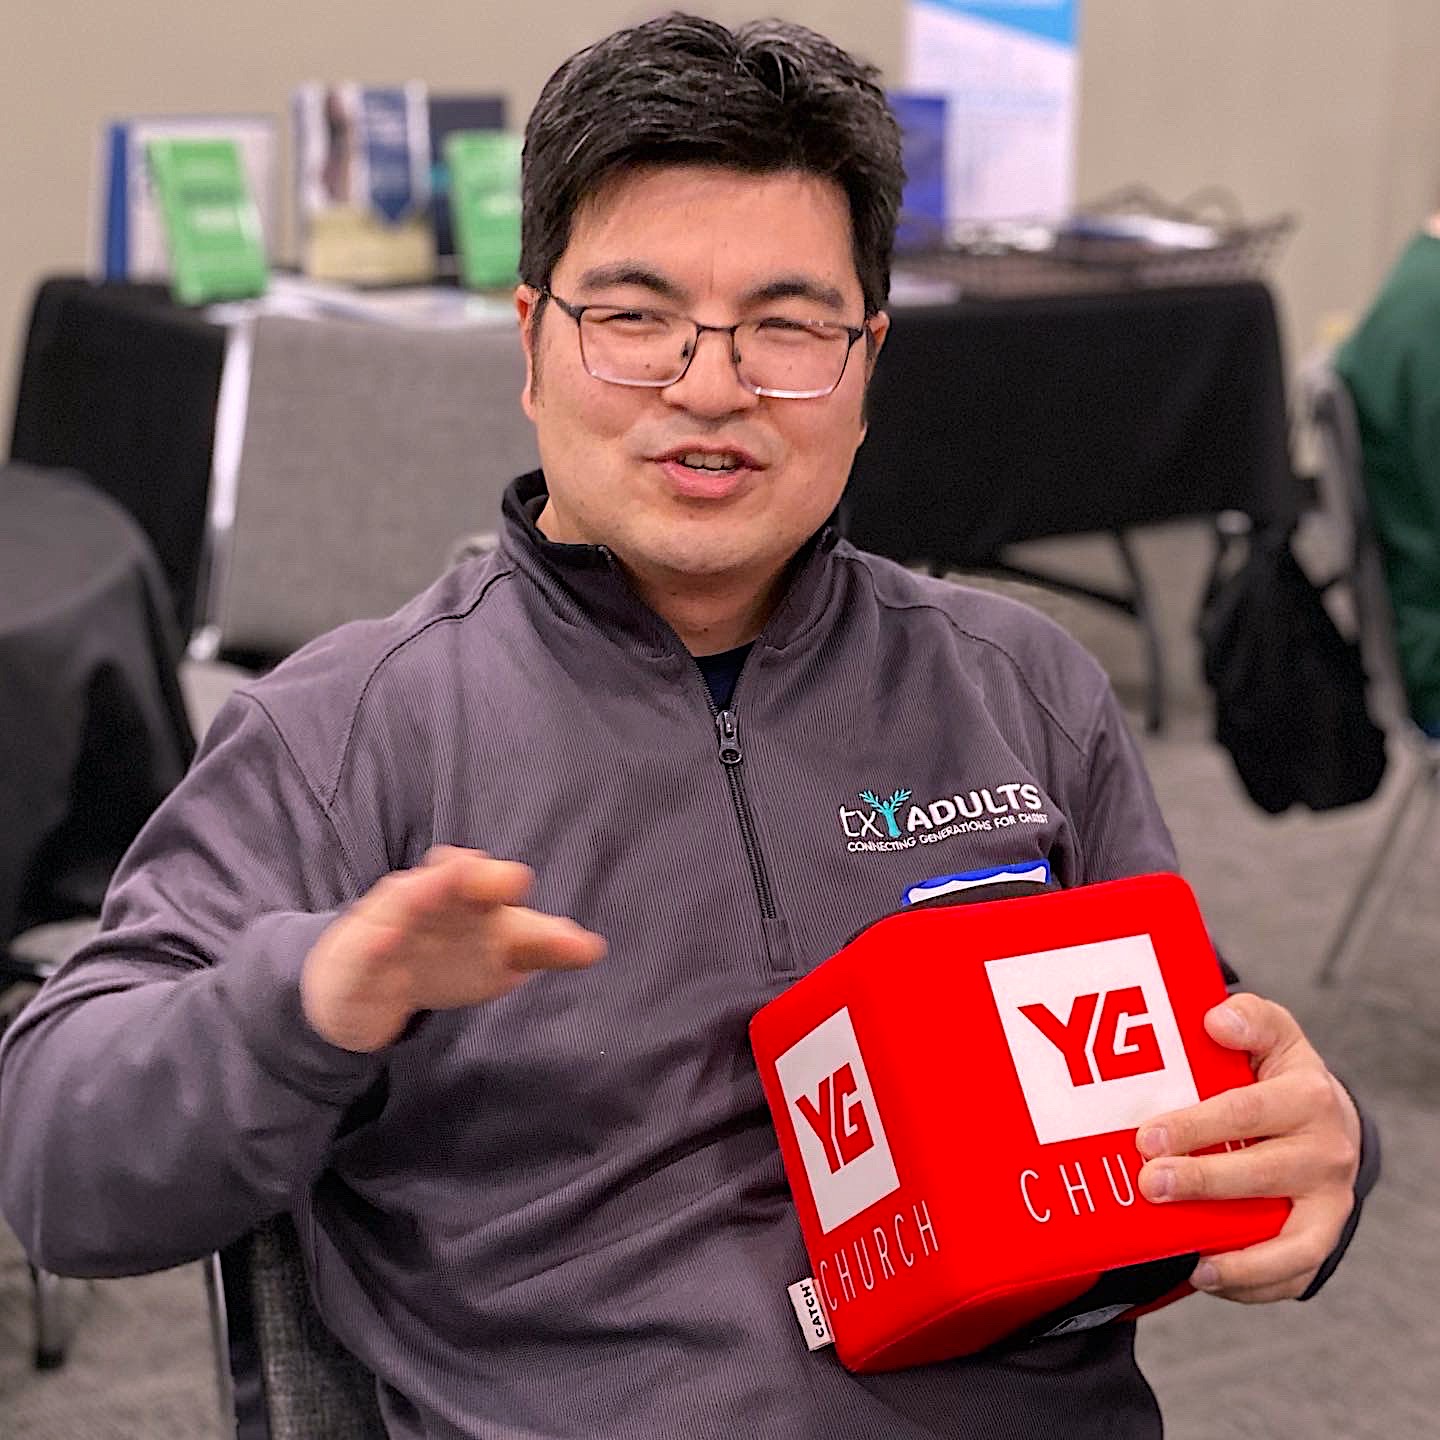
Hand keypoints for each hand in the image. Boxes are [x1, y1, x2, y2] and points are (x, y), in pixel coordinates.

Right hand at [302, 846, 606, 1052]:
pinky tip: (382, 941)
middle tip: (510, 881)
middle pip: (452, 881)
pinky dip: (374, 942)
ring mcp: (390, 921)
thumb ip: (542, 946)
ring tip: (450, 878)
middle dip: (477, 877)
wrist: (364, 981)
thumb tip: (594, 948)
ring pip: (407, 901)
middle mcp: (429, 897)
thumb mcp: (497, 953)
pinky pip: (364, 948)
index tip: (524, 887)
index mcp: (466, 896)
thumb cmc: (443, 953)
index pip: (489, 883)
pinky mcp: (357, 954)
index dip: (504, 883)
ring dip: (428, 890)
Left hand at [1134, 992, 1360, 1302]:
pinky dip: (1253, 1282)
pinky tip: (1207, 1274)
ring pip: (1289, 1239)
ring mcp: (1329, 1202)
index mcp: (1309, 1097)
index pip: (1247, 1111)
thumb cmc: (1276, 1072)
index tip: (1148, 1136)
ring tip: (1188, 1257)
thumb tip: (1215, 1020)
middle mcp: (1326, 1153)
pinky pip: (1292, 1273)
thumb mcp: (1270, 1031)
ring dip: (1238, 1253)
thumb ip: (1247, 1019)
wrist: (1324, 1118)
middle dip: (1202, 1183)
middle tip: (1149, 1185)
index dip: (1196, 1126)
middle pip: (1262, 1174)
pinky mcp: (1322, 1238)